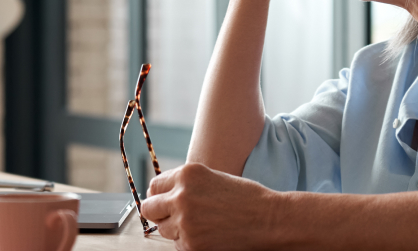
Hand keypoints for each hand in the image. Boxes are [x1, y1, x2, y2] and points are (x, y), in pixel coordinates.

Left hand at [142, 163, 282, 250]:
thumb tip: (160, 196)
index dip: (159, 195)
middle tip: (173, 215)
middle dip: (159, 212)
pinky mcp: (191, 244)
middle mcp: (181, 196)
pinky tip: (207, 234)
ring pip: (163, 228)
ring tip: (200, 224)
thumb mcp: (211, 177)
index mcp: (187, 174)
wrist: (268, 219)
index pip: (154, 186)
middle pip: (149, 208)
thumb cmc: (245, 197)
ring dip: (175, 228)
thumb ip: (185, 184)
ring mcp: (184, 221)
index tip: (165, 201)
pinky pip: (177, 244)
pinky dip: (188, 241)